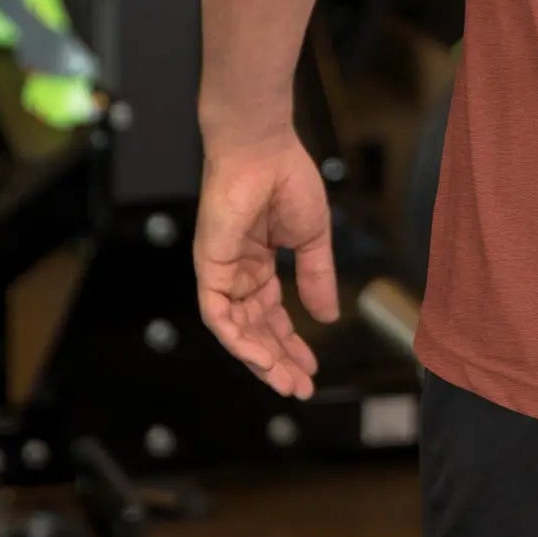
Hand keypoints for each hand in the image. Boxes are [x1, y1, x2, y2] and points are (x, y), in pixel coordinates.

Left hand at [194, 130, 339, 397]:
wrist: (263, 148)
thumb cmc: (287, 179)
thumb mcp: (311, 237)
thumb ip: (317, 277)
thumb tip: (328, 317)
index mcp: (259, 263)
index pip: (272, 315)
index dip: (291, 343)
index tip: (311, 368)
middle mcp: (237, 273)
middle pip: (256, 329)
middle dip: (278, 360)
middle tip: (300, 387)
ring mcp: (221, 272)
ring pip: (236, 330)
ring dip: (260, 358)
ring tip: (285, 382)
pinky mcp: (208, 268)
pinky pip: (219, 316)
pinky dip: (239, 339)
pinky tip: (262, 357)